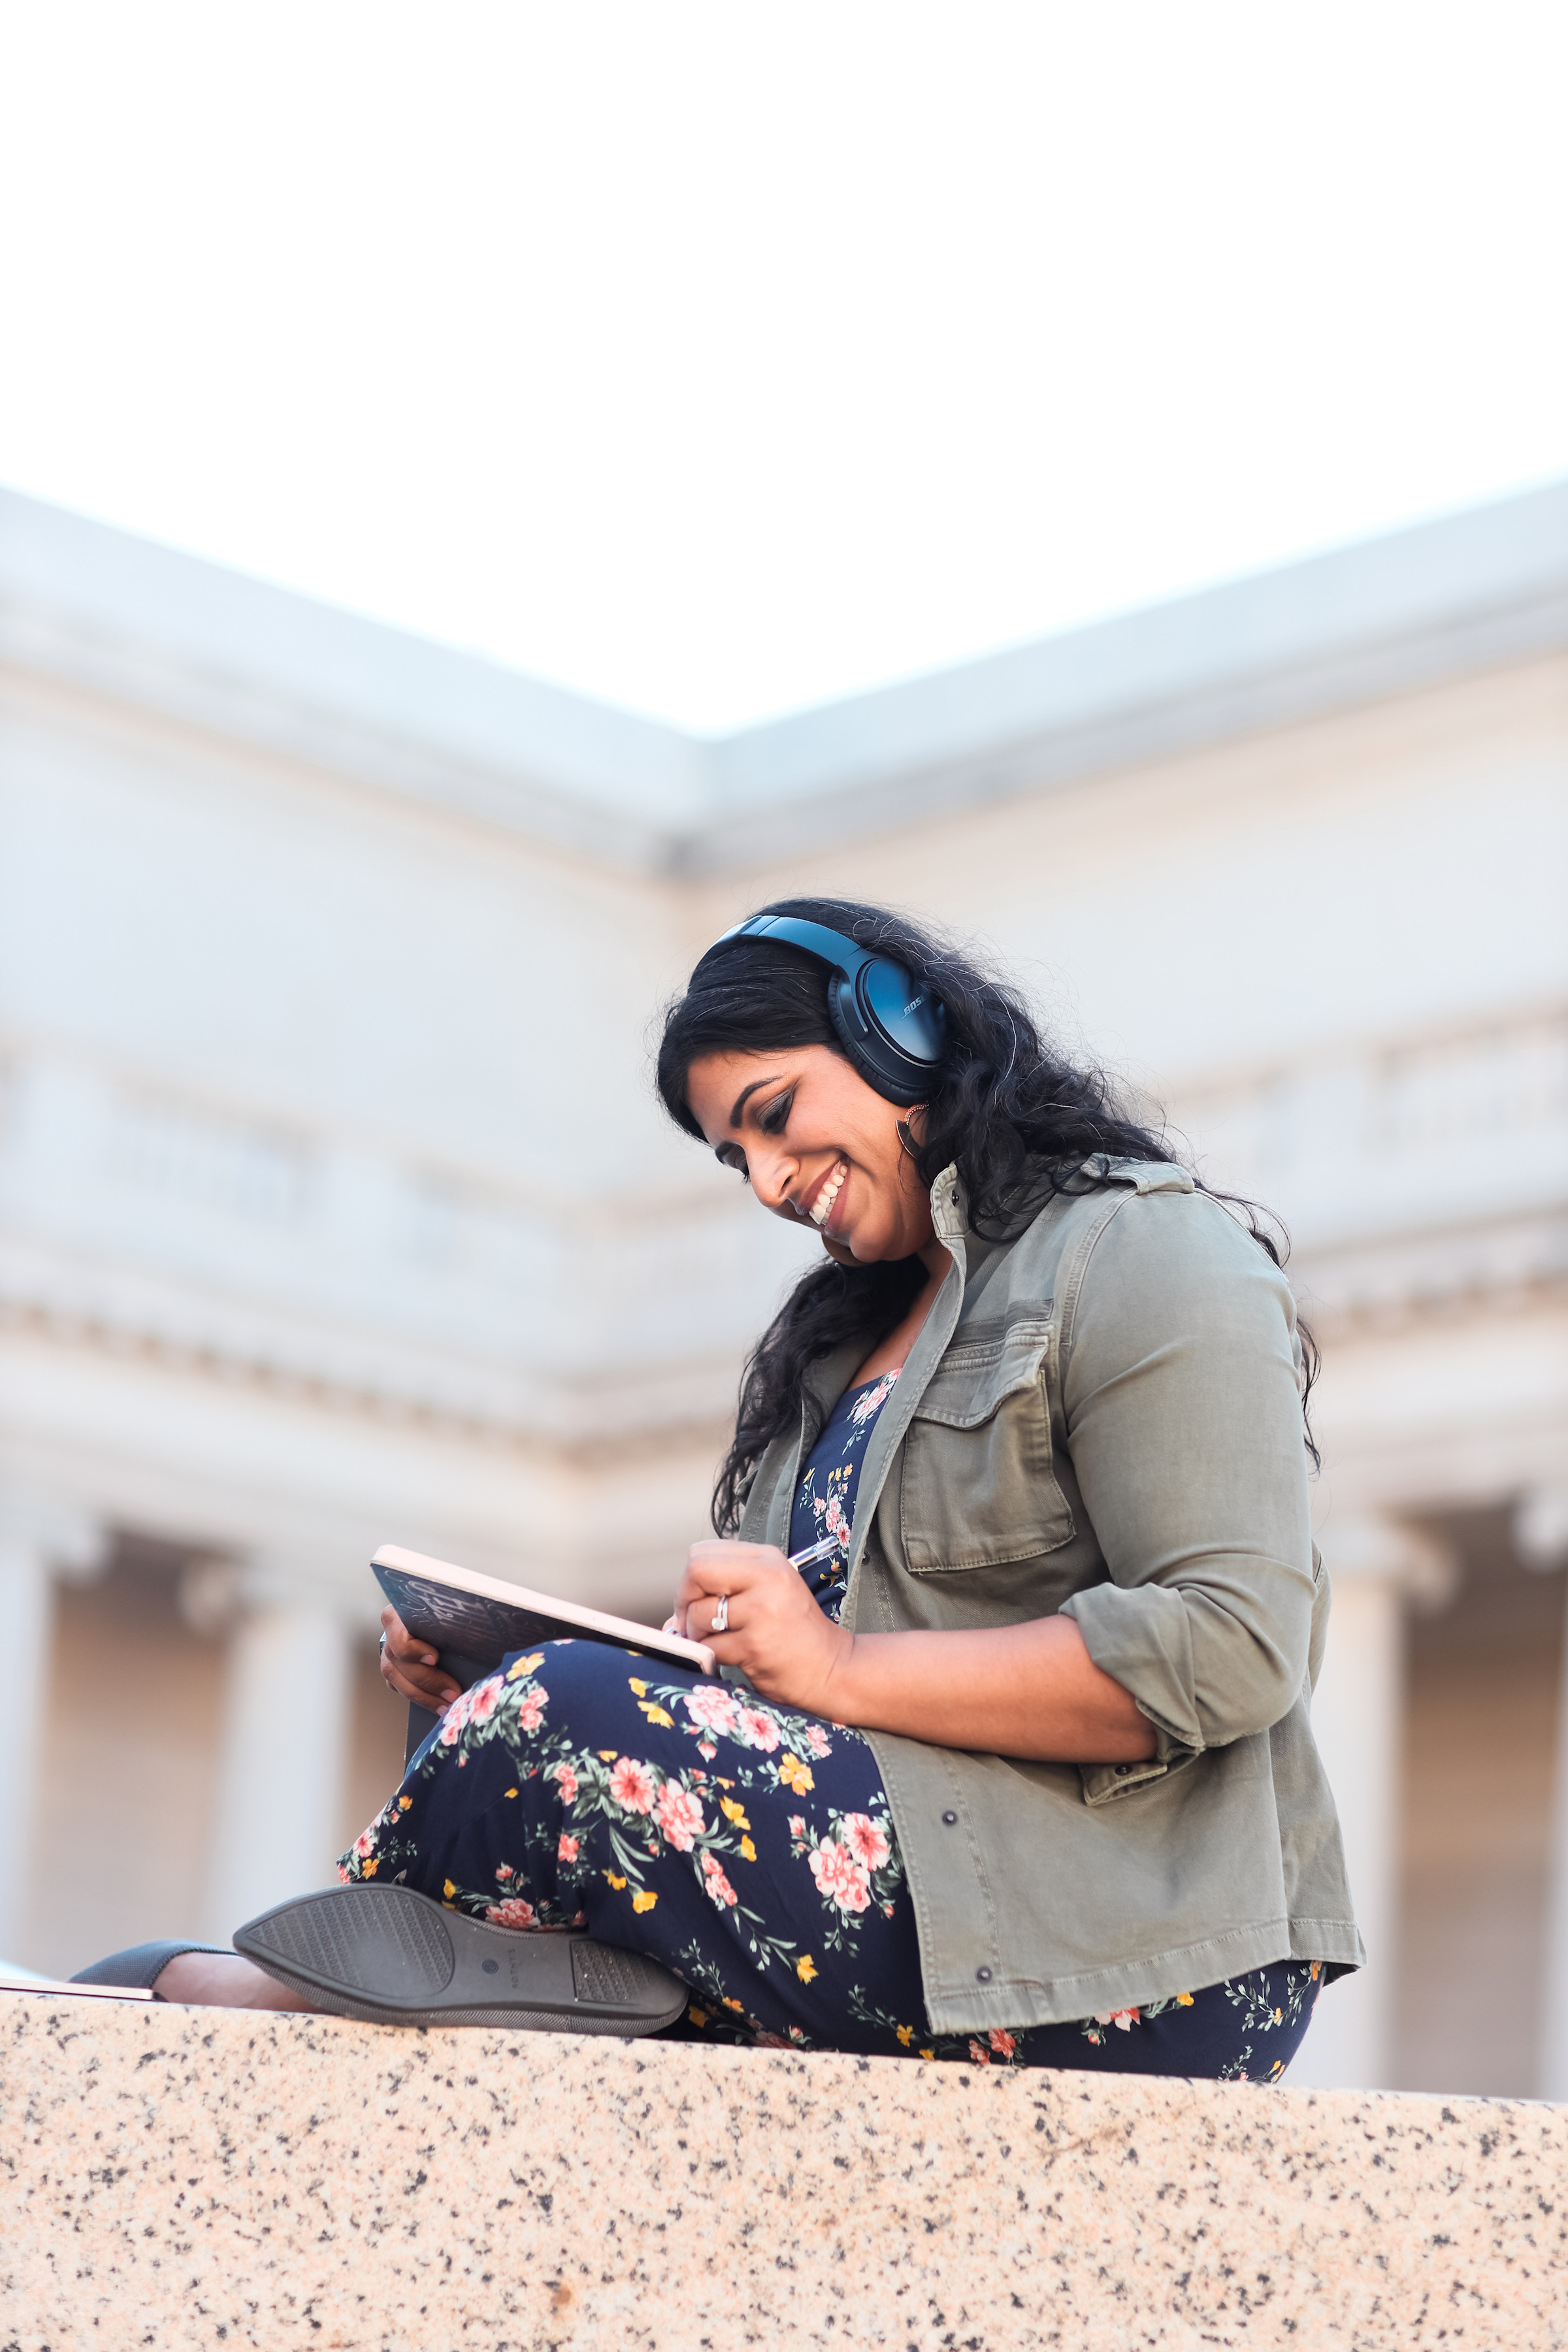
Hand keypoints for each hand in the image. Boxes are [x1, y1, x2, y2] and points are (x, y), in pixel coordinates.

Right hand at [378, 1606, 462, 1711]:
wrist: (436, 1613)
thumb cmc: (446, 1609)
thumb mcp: (449, 1611)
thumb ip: (453, 1621)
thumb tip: (479, 1636)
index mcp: (398, 1615)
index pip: (398, 1636)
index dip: (413, 1651)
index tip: (435, 1659)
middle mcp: (389, 1635)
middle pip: (399, 1663)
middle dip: (428, 1682)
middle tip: (452, 1693)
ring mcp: (389, 1653)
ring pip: (396, 1679)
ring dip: (423, 1696)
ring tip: (446, 1706)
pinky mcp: (394, 1669)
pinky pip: (400, 1687)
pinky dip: (419, 1698)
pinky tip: (437, 1705)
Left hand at [673, 1540, 851, 1714]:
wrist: (832, 1670)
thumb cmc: (795, 1633)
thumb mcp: (769, 1592)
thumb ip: (725, 1589)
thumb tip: (674, 1613)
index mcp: (768, 1560)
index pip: (703, 1552)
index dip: (691, 1579)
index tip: (699, 1601)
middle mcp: (767, 1579)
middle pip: (695, 1571)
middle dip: (684, 1600)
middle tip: (695, 1622)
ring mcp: (762, 1612)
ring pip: (698, 1614)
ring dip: (698, 1634)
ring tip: (720, 1643)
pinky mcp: (755, 1646)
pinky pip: (709, 1647)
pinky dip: (710, 1655)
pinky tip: (730, 1657)